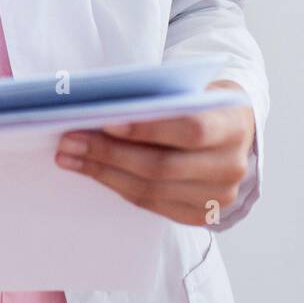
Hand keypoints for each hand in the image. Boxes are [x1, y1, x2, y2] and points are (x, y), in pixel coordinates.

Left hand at [54, 80, 254, 225]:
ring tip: (70, 156)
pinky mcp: (202, 214)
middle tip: (71, 139)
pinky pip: (152, 204)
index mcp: (233, 124)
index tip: (106, 121)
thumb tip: (101, 106)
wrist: (231, 128)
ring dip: (104, 172)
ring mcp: (220, 196)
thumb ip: (158, 98)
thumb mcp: (188, 88)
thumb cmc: (198, 100)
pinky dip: (118, 185)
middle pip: (164, 167)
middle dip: (110, 153)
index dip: (147, 129)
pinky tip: (92, 171)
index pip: (190, 130)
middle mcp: (232, 166)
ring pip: (152, 190)